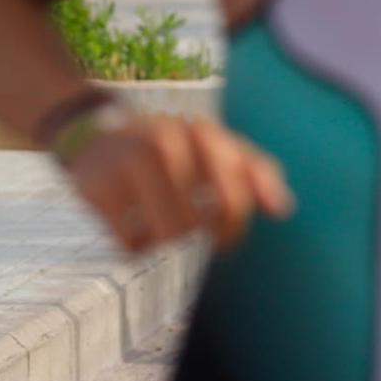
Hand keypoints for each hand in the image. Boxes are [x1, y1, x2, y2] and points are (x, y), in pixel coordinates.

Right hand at [67, 116, 294, 253]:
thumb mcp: (217, 149)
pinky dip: (137, 246)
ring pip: (167, 234)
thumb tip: (283, 210)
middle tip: (198, 239)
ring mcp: (130, 163)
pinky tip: (136, 231)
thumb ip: (257, 173)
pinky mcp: (98, 188)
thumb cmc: (172, 149)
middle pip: (198, 222)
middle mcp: (168, 143)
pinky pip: (130, 241)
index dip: (234, 228)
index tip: (226, 238)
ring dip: (168, 242)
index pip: (234, 197)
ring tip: (164, 229)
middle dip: (202, 239)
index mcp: (204, 133)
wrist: (98, 133)